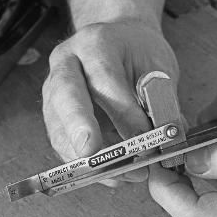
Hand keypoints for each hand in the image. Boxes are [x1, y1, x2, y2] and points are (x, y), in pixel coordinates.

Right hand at [42, 18, 178, 182]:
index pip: (105, 79)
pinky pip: (61, 141)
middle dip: (80, 130)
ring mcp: (54, 87)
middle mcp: (66, 62)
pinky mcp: (53, 112)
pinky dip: (83, 163)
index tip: (146, 141)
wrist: (120, 41)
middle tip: (95, 156)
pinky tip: (109, 174)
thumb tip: (163, 143)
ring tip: (119, 176)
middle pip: (66, 97)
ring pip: (58, 126)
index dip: (124, 114)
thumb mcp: (158, 67)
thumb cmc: (140, 53)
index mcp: (95, 43)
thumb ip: (160, 101)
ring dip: (85, 157)